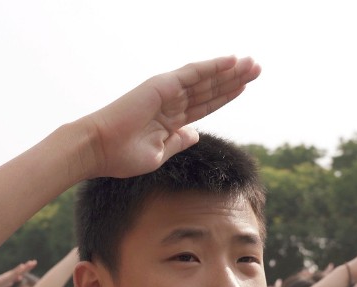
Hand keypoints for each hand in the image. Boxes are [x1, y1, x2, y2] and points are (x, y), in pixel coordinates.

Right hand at [0, 260, 38, 286]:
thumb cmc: (1, 284)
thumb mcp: (10, 281)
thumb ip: (15, 279)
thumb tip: (21, 277)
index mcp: (14, 275)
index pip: (23, 271)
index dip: (29, 267)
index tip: (34, 263)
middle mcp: (13, 273)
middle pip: (23, 269)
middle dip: (29, 266)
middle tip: (35, 261)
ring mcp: (10, 274)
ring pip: (19, 270)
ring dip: (25, 267)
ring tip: (30, 263)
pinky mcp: (8, 276)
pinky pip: (14, 272)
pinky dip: (18, 269)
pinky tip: (22, 266)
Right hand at [83, 56, 260, 178]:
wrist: (99, 149)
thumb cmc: (121, 157)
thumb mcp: (158, 154)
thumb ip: (178, 142)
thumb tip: (195, 133)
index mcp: (170, 120)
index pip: (204, 105)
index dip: (225, 96)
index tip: (245, 88)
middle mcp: (170, 102)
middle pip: (209, 89)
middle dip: (234, 80)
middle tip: (257, 69)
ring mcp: (167, 92)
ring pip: (206, 79)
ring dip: (230, 72)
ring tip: (253, 64)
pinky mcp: (162, 85)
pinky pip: (193, 73)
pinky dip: (213, 66)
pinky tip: (232, 61)